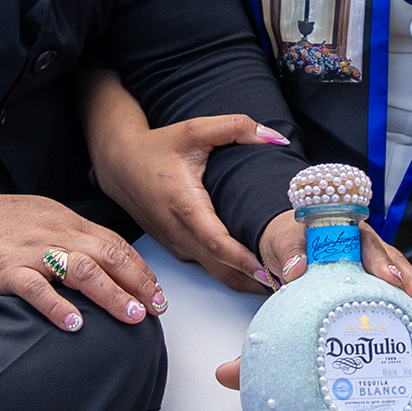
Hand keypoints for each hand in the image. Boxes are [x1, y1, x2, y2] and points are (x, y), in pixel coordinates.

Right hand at [0, 185, 161, 332]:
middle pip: (106, 255)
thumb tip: (105, 262)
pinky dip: (57, 306)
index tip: (158, 294)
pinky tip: (75, 325)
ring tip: (132, 316)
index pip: (114, 244)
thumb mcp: (44, 220)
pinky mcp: (7, 269)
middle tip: (156, 309)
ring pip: (80, 269)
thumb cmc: (1, 224)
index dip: (139, 269)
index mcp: (68, 223)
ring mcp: (32, 252)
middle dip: (136, 283)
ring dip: (110, 294)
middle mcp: (56, 234)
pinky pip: (35, 288)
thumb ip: (74, 238)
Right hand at [80, 68, 286, 294]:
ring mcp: (177, 245)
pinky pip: (208, 266)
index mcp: (185, 206)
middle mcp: (180, 233)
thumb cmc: (155, 149)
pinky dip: (233, 272)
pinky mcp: (178, 248)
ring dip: (247, 280)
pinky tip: (257, 270)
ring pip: (216, 272)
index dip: (245, 260)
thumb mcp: (194, 131)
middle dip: (256, 279)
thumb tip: (274, 136)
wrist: (119, 165)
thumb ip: (235, 127)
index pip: (218, 243)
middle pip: (222, 268)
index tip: (271, 269)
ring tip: (283, 282)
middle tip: (292, 282)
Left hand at [254, 213, 411, 343]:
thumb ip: (291, 252)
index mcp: (349, 231)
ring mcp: (375, 266)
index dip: (382, 263)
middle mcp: (368, 247)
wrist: (290, 242)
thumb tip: (296, 269)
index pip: (369, 246)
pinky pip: (397, 296)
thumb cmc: (290, 239)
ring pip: (403, 281)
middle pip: (396, 265)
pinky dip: (411, 311)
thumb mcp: (285, 241)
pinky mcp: (375, 284)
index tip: (391, 280)